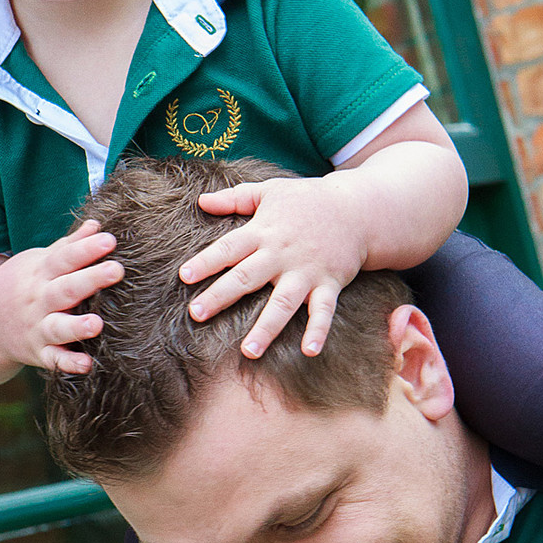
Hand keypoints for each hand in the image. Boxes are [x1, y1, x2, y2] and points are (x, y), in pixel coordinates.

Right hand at [0, 220, 123, 373]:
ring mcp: (37, 328)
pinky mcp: (38, 353)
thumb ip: (69, 246)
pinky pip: (53, 360)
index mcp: (40, 273)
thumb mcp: (38, 261)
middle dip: (91, 279)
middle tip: (117, 270)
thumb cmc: (21, 285)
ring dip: (77, 326)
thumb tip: (96, 225)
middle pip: (66, 289)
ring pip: (58, 327)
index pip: (65, 258)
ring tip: (97, 324)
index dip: (87, 249)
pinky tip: (88, 365)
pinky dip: (68, 363)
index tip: (110, 240)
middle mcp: (38, 300)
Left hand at [179, 177, 367, 357]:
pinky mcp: (329, 283)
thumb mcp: (270, 191)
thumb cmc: (308, 200)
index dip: (206, 262)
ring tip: (248, 351)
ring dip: (266, 327)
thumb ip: (235, 198)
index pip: (228, 248)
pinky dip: (318, 330)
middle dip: (221, 295)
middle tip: (196, 314)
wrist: (358, 209)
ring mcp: (306, 271)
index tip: (184, 276)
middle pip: (247, 277)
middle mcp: (281, 254)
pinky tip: (309, 351)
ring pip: (283, 302)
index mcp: (263, 232)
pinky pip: (324, 310)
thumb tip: (201, 201)